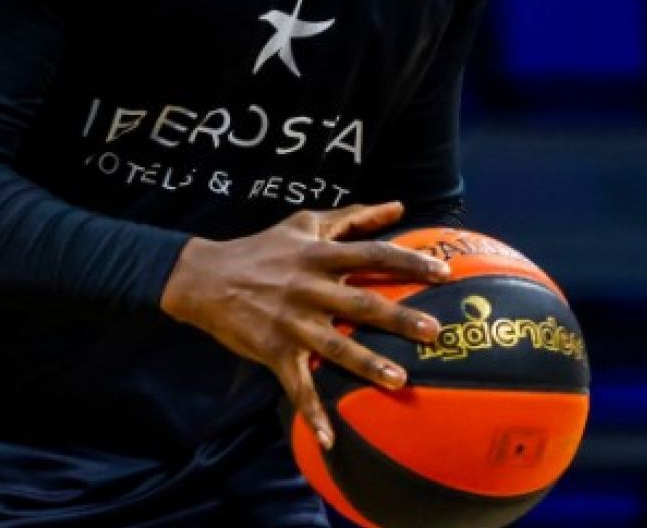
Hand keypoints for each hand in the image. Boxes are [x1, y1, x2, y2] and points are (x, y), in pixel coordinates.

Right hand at [159, 202, 448, 449]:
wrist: (204, 277)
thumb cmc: (260, 249)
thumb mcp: (302, 224)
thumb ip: (352, 217)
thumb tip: (398, 207)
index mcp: (317, 256)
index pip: (370, 255)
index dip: (407, 262)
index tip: (442, 273)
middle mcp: (307, 288)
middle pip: (360, 304)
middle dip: (398, 318)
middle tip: (434, 330)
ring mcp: (290, 322)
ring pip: (334, 346)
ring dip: (367, 364)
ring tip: (400, 380)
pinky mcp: (273, 350)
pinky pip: (296, 386)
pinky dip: (312, 413)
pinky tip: (330, 439)